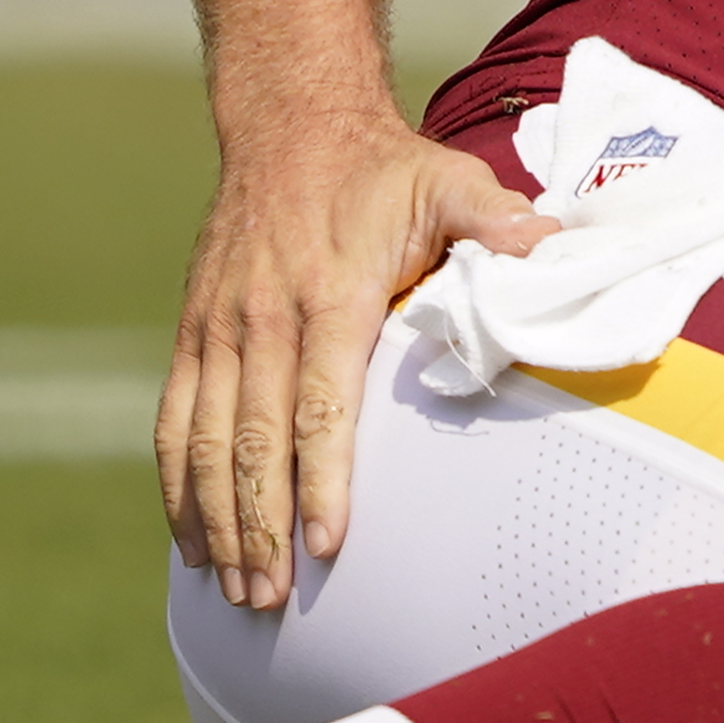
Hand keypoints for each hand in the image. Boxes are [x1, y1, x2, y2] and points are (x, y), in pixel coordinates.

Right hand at [158, 112, 549, 611]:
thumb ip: (494, 219)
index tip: (327, 543)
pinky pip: (173, 420)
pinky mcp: (191, 332)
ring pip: (205, 441)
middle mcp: (263, 317)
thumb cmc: (381, 168)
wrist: (289, 122)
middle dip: (260, 525)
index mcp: (329, 294)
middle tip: (273, 600)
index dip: (322, 478)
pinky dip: (177, 487)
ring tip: (237, 591)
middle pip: (253, 440)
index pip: (319, 404)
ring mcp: (217, 327)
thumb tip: (550, 248)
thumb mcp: (446, 179)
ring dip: (216, 520)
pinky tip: (191, 544)